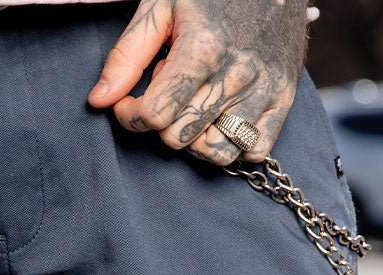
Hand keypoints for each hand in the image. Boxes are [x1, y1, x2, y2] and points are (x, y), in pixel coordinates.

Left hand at [87, 0, 307, 165]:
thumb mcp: (160, 6)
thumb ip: (127, 55)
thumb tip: (99, 101)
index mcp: (204, 48)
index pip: (155, 115)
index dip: (130, 115)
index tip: (127, 103)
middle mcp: (237, 74)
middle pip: (179, 137)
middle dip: (160, 123)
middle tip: (167, 90)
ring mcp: (264, 89)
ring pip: (215, 153)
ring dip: (194, 139)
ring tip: (194, 104)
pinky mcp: (284, 99)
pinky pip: (252, 151)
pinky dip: (232, 145)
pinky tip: (220, 118)